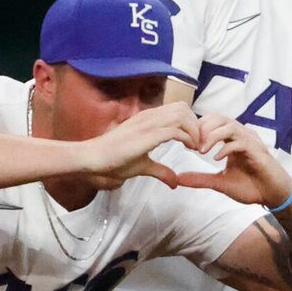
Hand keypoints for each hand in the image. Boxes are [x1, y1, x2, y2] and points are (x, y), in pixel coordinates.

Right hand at [76, 103, 204, 185]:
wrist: (92, 158)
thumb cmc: (113, 161)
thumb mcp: (143, 166)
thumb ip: (161, 171)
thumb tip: (175, 182)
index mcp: (148, 119)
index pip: (179, 109)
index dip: (192, 123)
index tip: (195, 141)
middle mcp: (149, 117)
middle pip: (184, 108)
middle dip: (196, 124)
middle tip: (199, 143)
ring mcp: (147, 124)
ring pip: (182, 116)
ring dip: (194, 131)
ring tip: (196, 146)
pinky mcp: (146, 135)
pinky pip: (174, 130)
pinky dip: (187, 138)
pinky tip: (189, 148)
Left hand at [171, 113, 291, 206]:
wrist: (273, 196)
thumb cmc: (251, 186)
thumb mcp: (220, 183)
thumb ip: (200, 179)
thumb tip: (178, 178)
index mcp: (232, 139)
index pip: (212, 121)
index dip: (197, 129)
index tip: (187, 144)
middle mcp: (242, 136)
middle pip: (219, 117)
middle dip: (202, 129)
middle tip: (192, 145)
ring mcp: (252, 142)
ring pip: (230, 126)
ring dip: (212, 136)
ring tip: (201, 150)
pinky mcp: (259, 152)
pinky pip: (241, 142)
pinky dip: (226, 148)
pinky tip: (216, 159)